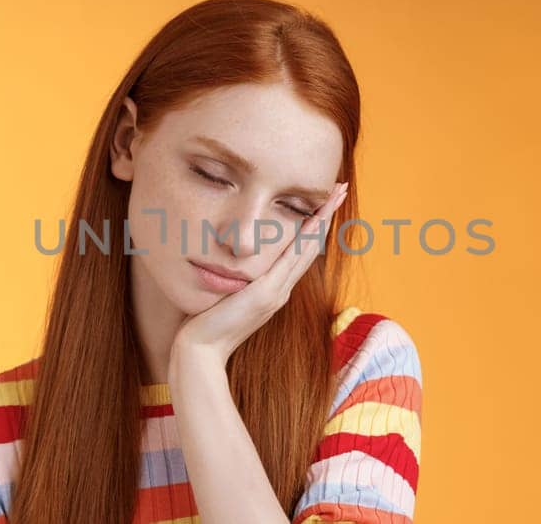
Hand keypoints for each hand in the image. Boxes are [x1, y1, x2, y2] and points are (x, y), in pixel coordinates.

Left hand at [173, 181, 349, 358]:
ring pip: (307, 248)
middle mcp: (281, 289)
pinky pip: (292, 258)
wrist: (201, 351)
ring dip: (323, 219)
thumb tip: (224, 259)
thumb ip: (230, 280)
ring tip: (336, 195)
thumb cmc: (205, 325)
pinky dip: (308, 237)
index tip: (323, 203)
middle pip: (310, 245)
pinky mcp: (267, 293)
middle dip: (325, 215)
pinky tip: (316, 218)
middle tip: (340, 189)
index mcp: (273, 289)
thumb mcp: (222, 296)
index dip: (313, 227)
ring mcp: (277, 291)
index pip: (298, 252)